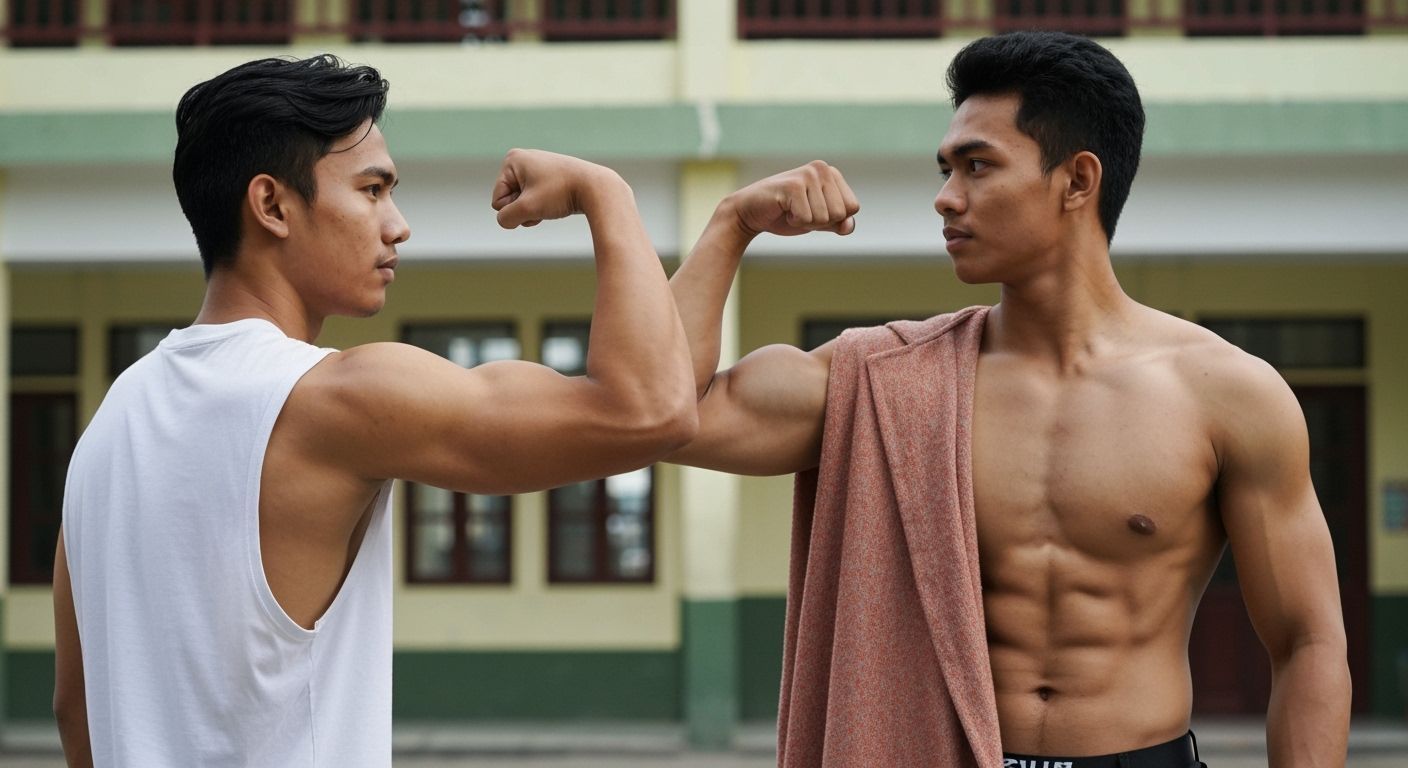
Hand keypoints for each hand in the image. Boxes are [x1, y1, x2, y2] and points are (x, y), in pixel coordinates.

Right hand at [491, 149, 623, 228]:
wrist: (596, 188)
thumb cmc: (561, 193)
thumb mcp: (527, 208)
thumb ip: (506, 218)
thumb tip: (505, 221)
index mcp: (512, 160)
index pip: (498, 201)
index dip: (516, 209)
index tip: (537, 199)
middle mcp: (522, 159)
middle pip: (509, 201)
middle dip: (526, 210)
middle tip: (547, 202)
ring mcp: (536, 167)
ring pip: (523, 203)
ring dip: (535, 211)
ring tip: (553, 202)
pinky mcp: (548, 177)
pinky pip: (536, 200)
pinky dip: (544, 207)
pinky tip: (558, 202)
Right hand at [722, 161, 858, 238]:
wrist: (749, 214)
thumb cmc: (784, 215)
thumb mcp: (817, 221)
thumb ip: (837, 223)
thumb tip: (848, 226)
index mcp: (831, 173)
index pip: (853, 207)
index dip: (833, 219)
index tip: (812, 211)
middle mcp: (822, 168)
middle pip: (841, 213)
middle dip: (820, 222)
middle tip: (800, 212)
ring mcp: (808, 175)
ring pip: (824, 218)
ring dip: (806, 222)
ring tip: (790, 210)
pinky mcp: (793, 185)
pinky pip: (807, 218)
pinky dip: (795, 222)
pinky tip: (783, 210)